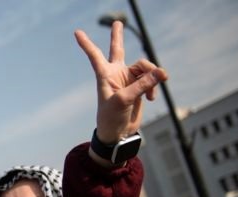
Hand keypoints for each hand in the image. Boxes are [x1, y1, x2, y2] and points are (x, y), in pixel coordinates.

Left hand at [76, 21, 167, 143]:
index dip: (86, 44)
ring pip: (145, 67)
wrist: (118, 134)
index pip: (95, 55)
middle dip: (118, 37)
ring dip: (152, 76)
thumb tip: (160, 72)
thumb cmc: (112, 118)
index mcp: (105, 75)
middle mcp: (116, 74)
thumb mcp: (124, 101)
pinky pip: (152, 79)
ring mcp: (128, 80)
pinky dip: (155, 86)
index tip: (76, 32)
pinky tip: (153, 97)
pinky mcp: (139, 87)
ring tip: (154, 89)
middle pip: (118, 50)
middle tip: (117, 22)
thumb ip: (142, 85)